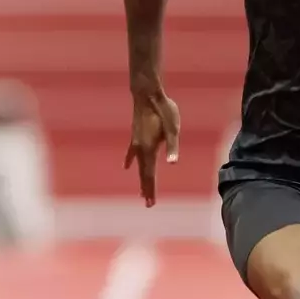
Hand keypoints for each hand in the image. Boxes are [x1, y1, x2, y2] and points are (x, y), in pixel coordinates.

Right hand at [125, 89, 180, 206]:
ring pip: (138, 165)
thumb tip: (173, 163)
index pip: (150, 174)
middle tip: (148, 204)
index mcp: (149, 149)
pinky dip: (129, 161)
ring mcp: (136, 143)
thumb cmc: (164, 110)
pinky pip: (131, 153)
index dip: (151, 189)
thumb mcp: (173, 128)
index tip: (150, 203)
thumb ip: (173, 146)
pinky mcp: (135, 136)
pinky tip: (125, 167)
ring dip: (140, 179)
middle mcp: (140, 148)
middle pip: (143, 173)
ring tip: (141, 192)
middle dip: (146, 189)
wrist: (147, 94)